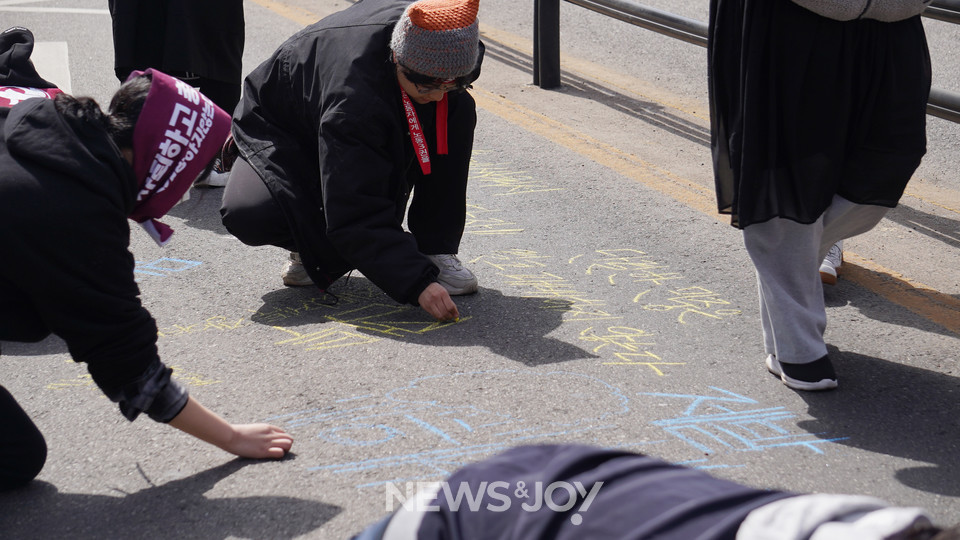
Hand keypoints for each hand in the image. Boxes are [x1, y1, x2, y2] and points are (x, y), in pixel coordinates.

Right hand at [169, 397, 292, 458]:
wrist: (230, 435)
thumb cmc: (237, 433)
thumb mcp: (253, 429)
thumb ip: (260, 432)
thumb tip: (259, 437)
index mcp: (268, 427)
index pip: (284, 432)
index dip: (282, 439)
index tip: (276, 445)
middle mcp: (271, 434)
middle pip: (289, 438)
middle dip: (287, 445)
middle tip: (278, 451)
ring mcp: (268, 442)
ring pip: (288, 444)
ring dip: (286, 450)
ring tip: (276, 454)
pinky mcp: (264, 450)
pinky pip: (280, 453)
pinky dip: (280, 455)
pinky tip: (272, 457)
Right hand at [418, 282, 459, 320]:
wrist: (423, 287)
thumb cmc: (436, 290)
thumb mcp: (444, 292)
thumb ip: (450, 302)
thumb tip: (455, 313)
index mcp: (443, 293)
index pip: (450, 306)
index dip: (454, 312)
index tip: (456, 315)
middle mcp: (436, 298)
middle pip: (445, 312)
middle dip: (450, 316)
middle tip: (451, 317)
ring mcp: (430, 303)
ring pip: (440, 315)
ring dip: (444, 318)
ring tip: (446, 317)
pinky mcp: (426, 307)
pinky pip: (434, 315)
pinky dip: (439, 317)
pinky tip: (441, 316)